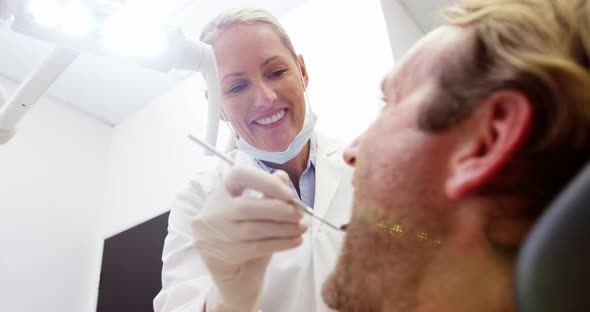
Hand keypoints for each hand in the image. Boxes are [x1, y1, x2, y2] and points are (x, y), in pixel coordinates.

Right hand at [192, 165, 306, 311]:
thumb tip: (282, 176)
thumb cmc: (248, 238)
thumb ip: (267, 192)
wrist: (235, 277)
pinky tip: (296, 241)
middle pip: (246, 206)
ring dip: (284, 228)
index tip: (288, 193)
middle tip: (300, 214)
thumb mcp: (258, 213)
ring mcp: (214, 235)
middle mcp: (212, 212)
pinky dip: (281, 243)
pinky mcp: (223, 256)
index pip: (238, 175)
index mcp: (221, 192)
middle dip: (278, 210)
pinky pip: (257, 247)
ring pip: (254, 229)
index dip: (265, 181)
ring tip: (302, 228)